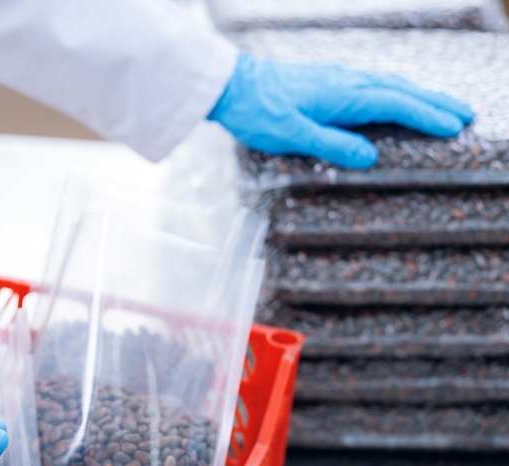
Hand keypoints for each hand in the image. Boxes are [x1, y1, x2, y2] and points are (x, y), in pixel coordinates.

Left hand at [208, 53, 474, 168]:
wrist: (230, 84)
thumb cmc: (257, 111)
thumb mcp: (291, 136)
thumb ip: (331, 145)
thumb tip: (370, 157)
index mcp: (344, 96)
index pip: (397, 105)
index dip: (427, 117)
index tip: (454, 128)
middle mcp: (347, 82)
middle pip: (401, 91)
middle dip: (434, 104)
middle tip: (465, 115)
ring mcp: (337, 78)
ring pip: (388, 85)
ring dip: (418, 96)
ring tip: (441, 107)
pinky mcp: (326, 80)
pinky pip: (372, 84)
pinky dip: (394, 91)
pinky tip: (393, 98)